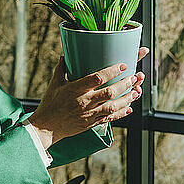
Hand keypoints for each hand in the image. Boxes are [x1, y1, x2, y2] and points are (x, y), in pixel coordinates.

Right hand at [28, 47, 148, 147]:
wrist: (47, 127)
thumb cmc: (49, 104)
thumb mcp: (54, 84)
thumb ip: (61, 69)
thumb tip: (65, 56)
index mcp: (75, 90)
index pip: (96, 78)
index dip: (111, 71)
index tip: (121, 65)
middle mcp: (84, 102)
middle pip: (109, 92)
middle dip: (124, 84)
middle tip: (134, 76)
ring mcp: (89, 114)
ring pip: (113, 106)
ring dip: (127, 98)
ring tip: (136, 91)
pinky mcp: (92, 123)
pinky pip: (110, 118)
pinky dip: (121, 113)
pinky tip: (129, 108)